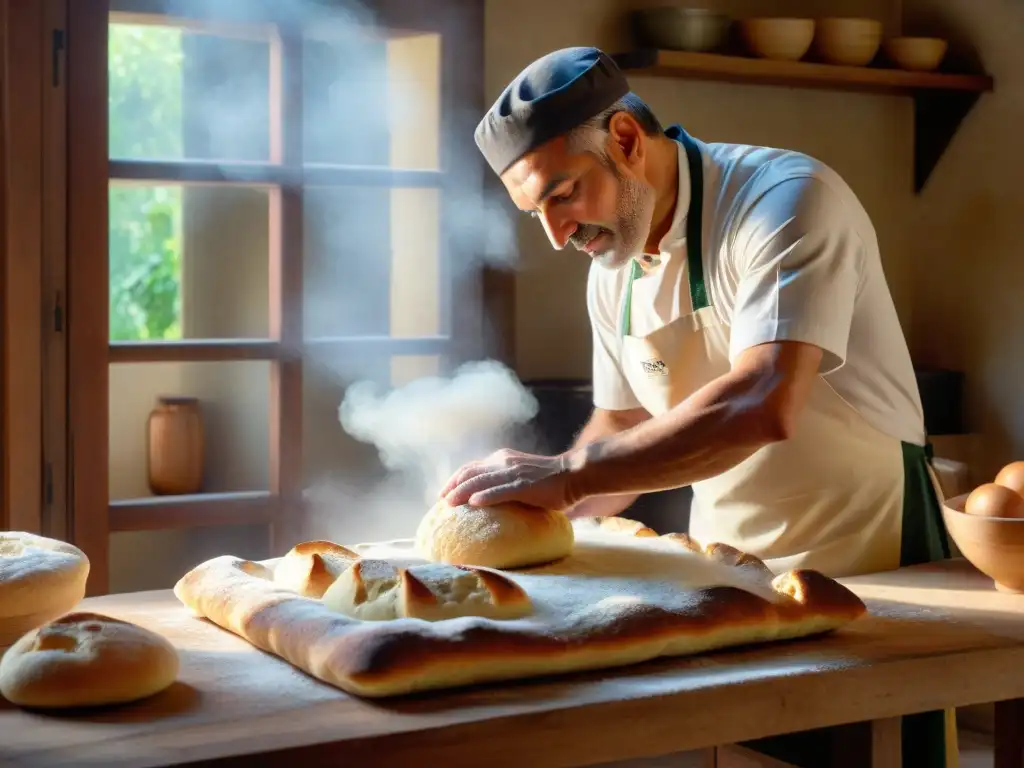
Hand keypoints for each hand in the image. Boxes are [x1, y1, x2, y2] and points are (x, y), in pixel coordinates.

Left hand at [440, 448, 580, 510]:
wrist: (574, 475)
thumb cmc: (550, 481)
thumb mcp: (521, 477)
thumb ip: (506, 484)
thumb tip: (490, 501)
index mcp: (502, 459)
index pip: (471, 467)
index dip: (455, 479)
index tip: (444, 493)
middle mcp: (503, 462)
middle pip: (470, 473)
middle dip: (452, 486)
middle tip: (440, 501)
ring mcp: (513, 473)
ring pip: (481, 481)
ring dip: (462, 492)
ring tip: (448, 503)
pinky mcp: (524, 485)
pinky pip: (500, 491)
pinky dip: (486, 496)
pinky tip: (474, 503)